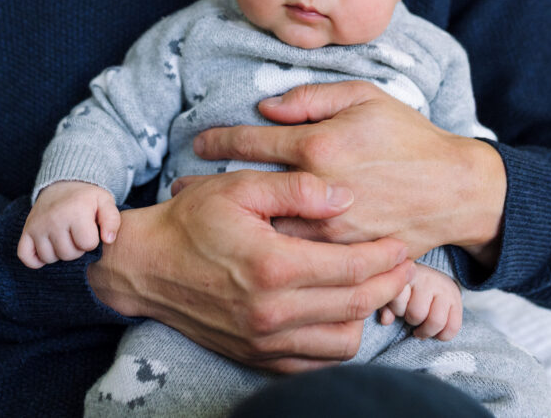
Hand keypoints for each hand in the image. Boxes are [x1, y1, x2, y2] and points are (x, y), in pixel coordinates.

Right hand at [17, 181, 120, 267]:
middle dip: (77, 249)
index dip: (92, 240)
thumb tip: (108, 239)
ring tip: (65, 238)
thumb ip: (112, 220)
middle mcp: (54, 218)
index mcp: (76, 211)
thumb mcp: (105, 202)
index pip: (87, 244)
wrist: (62, 184)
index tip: (90, 229)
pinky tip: (47, 249)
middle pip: (68, 254)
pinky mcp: (26, 230)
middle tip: (77, 234)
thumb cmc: (86, 198)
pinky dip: (35, 259)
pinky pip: (25, 256)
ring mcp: (37, 225)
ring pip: (49, 258)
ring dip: (59, 253)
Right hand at [87, 170, 414, 373]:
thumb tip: (346, 197)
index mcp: (273, 265)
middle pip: (356, 305)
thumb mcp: (240, 188)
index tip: (401, 242)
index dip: (386, 256)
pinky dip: (337, 342)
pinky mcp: (256, 356)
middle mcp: (272, 310)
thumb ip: (296, 189)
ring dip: (367, 315)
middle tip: (404, 263)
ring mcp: (264, 339)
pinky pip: (315, 362)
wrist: (146, 266)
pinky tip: (341, 315)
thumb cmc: (191, 220)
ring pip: (344, 341)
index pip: (353, 267)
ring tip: (374, 287)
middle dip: (390, 283)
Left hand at [192, 81, 505, 263]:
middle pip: (248, 190)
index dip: (219, 140)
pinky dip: (267, 248)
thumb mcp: (364, 97)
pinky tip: (244, 245)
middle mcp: (317, 190)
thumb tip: (265, 108)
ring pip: (265, 227)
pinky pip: (295, 255)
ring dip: (230, 223)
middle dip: (209, 188)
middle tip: (180, 189)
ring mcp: (330, 228)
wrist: (453, 189)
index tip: (197, 143)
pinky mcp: (342, 255)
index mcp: (320, 146)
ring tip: (201, 220)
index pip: (252, 141)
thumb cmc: (407, 137)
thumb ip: (310, 98)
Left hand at [379, 265, 462, 340]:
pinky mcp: (457, 302)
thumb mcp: (395, 293)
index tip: (400, 307)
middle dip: (411, 321)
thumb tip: (386, 321)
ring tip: (422, 328)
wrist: (435, 276)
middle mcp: (427, 280)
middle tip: (411, 318)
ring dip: (426, 331)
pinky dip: (443, 336)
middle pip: (417, 314)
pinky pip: (453, 327)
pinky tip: (436, 332)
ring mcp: (444, 291)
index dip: (396, 309)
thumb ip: (387, 306)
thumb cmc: (409, 289)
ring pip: (436, 321)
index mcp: (407, 275)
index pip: (398, 299)